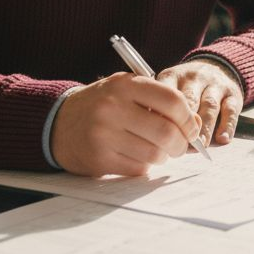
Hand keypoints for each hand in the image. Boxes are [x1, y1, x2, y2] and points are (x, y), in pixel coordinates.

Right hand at [50, 73, 200, 176]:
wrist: (58, 122)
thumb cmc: (103, 104)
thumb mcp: (128, 91)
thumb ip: (160, 101)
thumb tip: (195, 123)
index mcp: (125, 85)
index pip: (172, 100)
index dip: (188, 118)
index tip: (192, 128)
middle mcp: (113, 107)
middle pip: (166, 132)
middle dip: (180, 144)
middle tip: (180, 146)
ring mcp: (103, 134)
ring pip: (154, 154)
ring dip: (163, 156)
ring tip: (157, 151)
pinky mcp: (98, 159)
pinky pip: (137, 168)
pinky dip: (144, 166)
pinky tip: (136, 156)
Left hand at [157, 59, 244, 146]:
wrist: (215, 68)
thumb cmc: (185, 88)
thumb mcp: (169, 89)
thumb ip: (163, 110)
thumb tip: (161, 140)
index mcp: (173, 77)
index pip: (167, 94)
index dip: (164, 115)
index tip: (160, 134)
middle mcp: (195, 78)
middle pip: (189, 100)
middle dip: (184, 122)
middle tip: (180, 143)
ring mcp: (215, 85)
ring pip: (210, 105)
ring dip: (205, 127)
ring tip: (200, 144)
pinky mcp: (233, 94)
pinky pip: (231, 110)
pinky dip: (227, 126)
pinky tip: (223, 139)